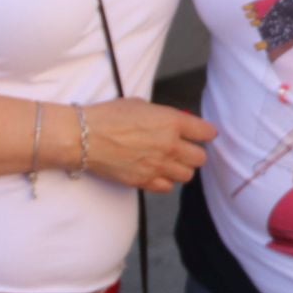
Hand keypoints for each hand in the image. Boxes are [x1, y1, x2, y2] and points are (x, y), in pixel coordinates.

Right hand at [79, 98, 217, 193]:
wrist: (85, 137)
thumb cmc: (109, 116)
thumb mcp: (140, 105)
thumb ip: (162, 116)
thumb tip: (173, 123)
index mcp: (171, 122)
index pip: (205, 132)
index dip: (206, 133)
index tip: (204, 134)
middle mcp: (169, 146)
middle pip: (200, 158)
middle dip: (195, 153)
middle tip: (186, 149)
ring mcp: (158, 166)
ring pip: (187, 175)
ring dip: (182, 168)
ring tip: (171, 162)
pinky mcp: (144, 181)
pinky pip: (167, 187)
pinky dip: (166, 181)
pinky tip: (157, 172)